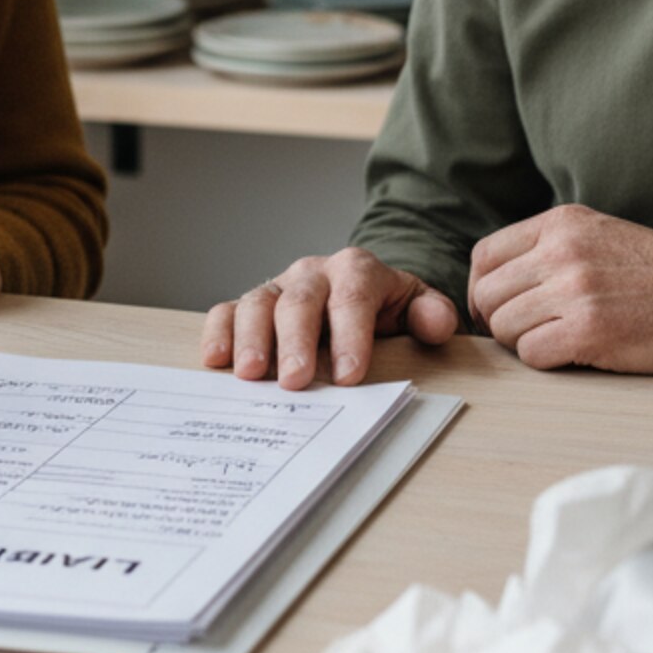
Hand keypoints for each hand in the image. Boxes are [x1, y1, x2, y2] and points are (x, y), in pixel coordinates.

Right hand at [201, 249, 460, 389]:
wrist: (358, 293)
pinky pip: (227, 310)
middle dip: (296, 342)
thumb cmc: (385, 309)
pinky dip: (219, 331)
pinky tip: (215, 360)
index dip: (350, 335)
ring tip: (251, 376)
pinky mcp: (251, 305)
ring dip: (251, 339)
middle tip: (295, 382)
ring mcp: (277, 288)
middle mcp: (312, 273)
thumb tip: (437, 325)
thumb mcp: (417, 307)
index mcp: (356, 271)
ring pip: (258, 303)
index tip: (348, 376)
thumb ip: (431, 314)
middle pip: (300, 300)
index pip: (353, 296)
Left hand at [468, 204, 652, 371]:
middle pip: (489, 295)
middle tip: (533, 335)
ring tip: (562, 342)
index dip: (484, 290)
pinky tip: (579, 355)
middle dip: (502, 322)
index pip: (485, 256)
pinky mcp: (590, 330)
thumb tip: (494, 287)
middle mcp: (562, 251)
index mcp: (561, 223)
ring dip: (525, 344)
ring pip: (504, 328)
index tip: (501, 311)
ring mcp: (575, 289)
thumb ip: (549, 250)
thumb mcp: (600, 237)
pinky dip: (547, 363)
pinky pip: (531, 356)